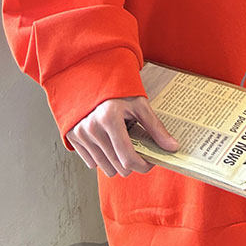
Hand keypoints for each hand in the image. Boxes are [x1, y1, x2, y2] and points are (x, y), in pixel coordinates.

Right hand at [65, 95, 180, 177]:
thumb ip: (156, 127)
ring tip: (123, 143)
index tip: (151, 162)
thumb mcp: (140, 104)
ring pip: (105, 168)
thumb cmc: (118, 90)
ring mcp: (79, 134)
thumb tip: (172, 147)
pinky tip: (109, 142)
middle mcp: (91, 128)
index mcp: (109, 118)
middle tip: (141, 152)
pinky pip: (92, 163)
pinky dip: (104, 158)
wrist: (93, 78)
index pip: (127, 158)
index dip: (143, 165)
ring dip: (118, 162)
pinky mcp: (72, 137)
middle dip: (133, 164)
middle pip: (117, 167)